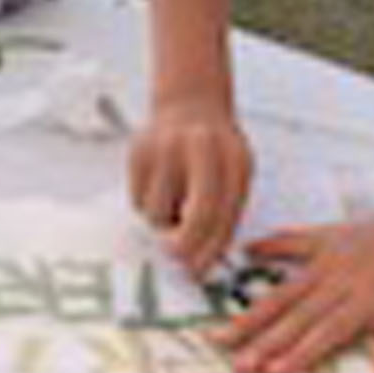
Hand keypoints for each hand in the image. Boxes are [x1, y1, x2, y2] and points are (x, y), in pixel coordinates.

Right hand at [127, 97, 250, 274]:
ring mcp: (167, 148)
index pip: (225, 216)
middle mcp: (202, 149)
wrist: (190, 102)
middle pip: (196, 217)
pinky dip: (147, 203)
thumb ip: (225, 213)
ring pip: (158, 213)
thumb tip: (202, 259)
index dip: (212, 250)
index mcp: (235, 158)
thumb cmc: (217, 152)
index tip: (201, 270)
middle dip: (186, 247)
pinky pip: (138, 200)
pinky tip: (160, 182)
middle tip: (178, 256)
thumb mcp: (235, 173)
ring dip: (163, 221)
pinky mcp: (138, 151)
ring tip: (174, 200)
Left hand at [216, 212, 373, 372]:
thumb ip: (288, 243)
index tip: (219, 338)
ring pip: (335, 327)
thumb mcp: (331, 232)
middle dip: (265, 342)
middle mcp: (343, 282)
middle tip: (238, 366)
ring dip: (305, 352)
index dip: (248, 320)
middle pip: (299, 316)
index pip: (279, 298)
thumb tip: (248, 250)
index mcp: (325, 268)